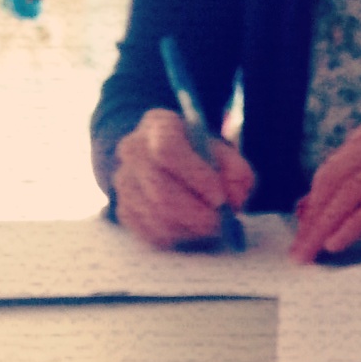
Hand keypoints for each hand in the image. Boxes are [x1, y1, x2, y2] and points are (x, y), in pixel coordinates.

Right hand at [110, 109, 255, 248]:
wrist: (167, 165)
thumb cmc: (200, 158)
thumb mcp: (223, 154)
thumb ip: (236, 171)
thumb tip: (234, 195)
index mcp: (158, 125)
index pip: (167, 149)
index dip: (196, 177)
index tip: (220, 199)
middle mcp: (132, 149)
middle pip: (159, 189)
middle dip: (195, 212)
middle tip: (220, 223)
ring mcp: (124, 181)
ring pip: (155, 215)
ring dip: (188, 227)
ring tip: (209, 226)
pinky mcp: (124, 209)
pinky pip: (150, 232)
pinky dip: (176, 236)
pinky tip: (192, 229)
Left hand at [291, 118, 360, 262]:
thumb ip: (344, 199)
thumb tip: (302, 212)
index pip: (329, 171)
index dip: (310, 207)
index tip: (298, 241)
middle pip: (337, 179)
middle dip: (314, 219)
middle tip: (299, 254)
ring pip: (353, 190)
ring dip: (327, 225)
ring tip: (312, 253)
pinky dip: (354, 225)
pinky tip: (338, 244)